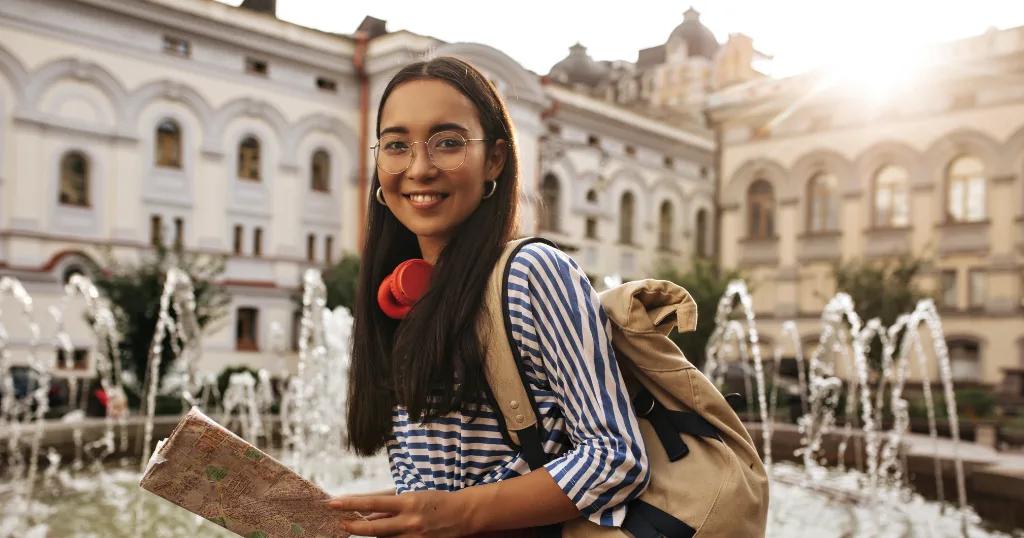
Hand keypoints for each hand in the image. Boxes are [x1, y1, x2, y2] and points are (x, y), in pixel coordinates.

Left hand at [328, 490, 473, 537]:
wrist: (463, 514)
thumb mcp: (411, 496)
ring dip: (371, 535)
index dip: (352, 504)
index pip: (373, 503)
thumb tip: (365, 513)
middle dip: (353, 527)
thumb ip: (387, 504)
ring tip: (361, 528)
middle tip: (338, 524)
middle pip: (374, 529)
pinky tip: (384, 536)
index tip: (333, 503)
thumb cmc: (435, 501)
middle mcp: (409, 521)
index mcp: (407, 502)